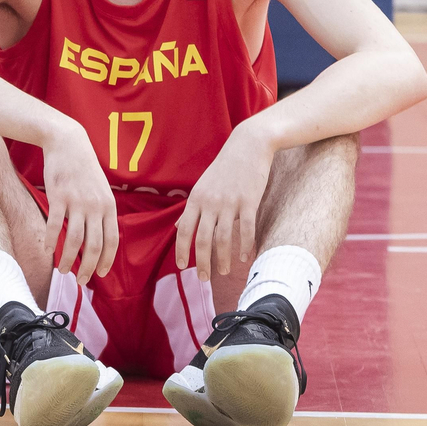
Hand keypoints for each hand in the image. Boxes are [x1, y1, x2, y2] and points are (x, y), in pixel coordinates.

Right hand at [41, 119, 119, 283]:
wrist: (68, 143)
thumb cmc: (84, 168)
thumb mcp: (102, 189)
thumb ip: (102, 212)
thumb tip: (101, 238)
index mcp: (109, 206)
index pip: (111, 241)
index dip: (106, 261)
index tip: (99, 274)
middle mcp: (95, 206)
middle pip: (93, 246)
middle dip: (87, 268)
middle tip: (81, 281)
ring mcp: (76, 202)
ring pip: (74, 240)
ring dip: (68, 259)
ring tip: (63, 270)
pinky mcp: (58, 196)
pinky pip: (54, 225)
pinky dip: (50, 240)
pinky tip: (48, 250)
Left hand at [175, 121, 274, 281]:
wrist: (247, 146)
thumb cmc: (224, 169)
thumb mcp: (202, 186)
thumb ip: (192, 209)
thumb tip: (177, 228)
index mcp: (196, 198)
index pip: (184, 229)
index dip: (181, 250)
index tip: (181, 267)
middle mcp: (210, 202)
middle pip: (203, 239)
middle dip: (202, 262)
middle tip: (204, 279)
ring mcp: (229, 202)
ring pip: (224, 239)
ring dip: (222, 259)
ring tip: (223, 272)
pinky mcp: (249, 201)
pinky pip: (246, 230)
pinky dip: (245, 246)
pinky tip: (245, 258)